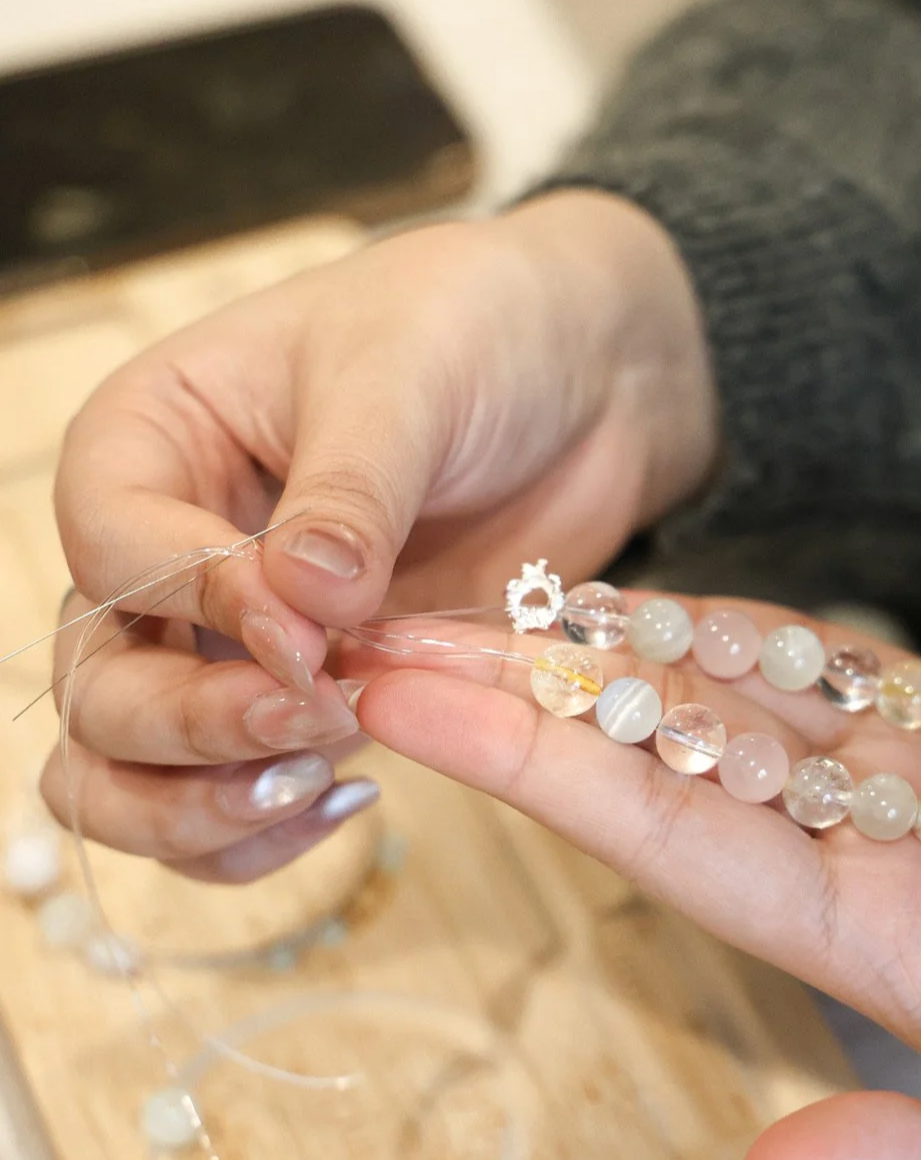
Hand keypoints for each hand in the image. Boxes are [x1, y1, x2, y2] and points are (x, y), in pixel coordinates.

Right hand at [44, 192, 716, 876]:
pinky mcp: (311, 693)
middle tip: (318, 718)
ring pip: (132, 769)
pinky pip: (234, 793)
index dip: (196, 608)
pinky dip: (264, 828)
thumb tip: (298, 604)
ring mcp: (233, 637)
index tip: (308, 632)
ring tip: (324, 786)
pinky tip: (351, 798)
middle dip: (192, 728)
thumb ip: (348, 492)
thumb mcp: (407, 376)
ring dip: (204, 807)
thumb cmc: (477, 329)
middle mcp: (171, 549)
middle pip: (99, 685)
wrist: (580, 380)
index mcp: (155, 439)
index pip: (109, 550)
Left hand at [341, 594, 920, 1159]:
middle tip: (391, 626)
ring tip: (505, 590)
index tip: (419, 711)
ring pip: (750, 696)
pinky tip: (678, 598)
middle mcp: (870, 858)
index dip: (540, 771)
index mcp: (875, 949)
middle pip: (669, 754)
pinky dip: (767, 627)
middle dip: (532, 691)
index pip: (668, 840)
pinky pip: (861, 671)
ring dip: (626, 644)